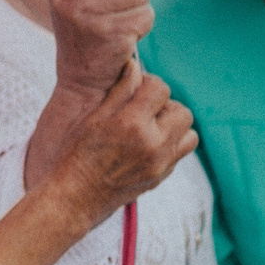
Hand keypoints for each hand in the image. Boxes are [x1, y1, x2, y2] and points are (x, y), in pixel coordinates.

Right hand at [50, 62, 196, 221]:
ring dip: (174, 126)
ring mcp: (160, 163)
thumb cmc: (76, 155)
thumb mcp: (92, 118)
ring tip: (152, 128)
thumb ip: (119, 92)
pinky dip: (171, 144)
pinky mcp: (161, 176)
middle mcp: (152, 143)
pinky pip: (181, 152)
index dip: (149, 84)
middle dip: (166, 105)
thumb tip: (135, 67)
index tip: (137, 90)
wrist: (75, 198)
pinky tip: (148, 145)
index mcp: (132, 123)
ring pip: (189, 133)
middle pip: (181, 110)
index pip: (160, 88)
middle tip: (145, 110)